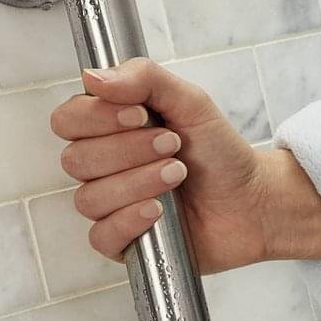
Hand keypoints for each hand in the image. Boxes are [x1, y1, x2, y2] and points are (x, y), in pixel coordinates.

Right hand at [49, 57, 320, 271]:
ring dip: (138, 182)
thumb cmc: (220, 151)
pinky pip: (101, 236)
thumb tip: (92, 77)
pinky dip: (130, 220)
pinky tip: (159, 211)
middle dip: (129, 150)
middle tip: (173, 144)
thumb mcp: (190, 102)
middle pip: (76, 159)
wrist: (253, 199)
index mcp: (109, 129)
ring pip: (90, 198)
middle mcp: (103, 168)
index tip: (141, 115)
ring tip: (178, 174)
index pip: (67, 120)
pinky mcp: (123, 243)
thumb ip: (144, 79)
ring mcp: (111, 207)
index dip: (98, 117)